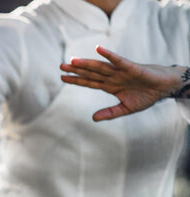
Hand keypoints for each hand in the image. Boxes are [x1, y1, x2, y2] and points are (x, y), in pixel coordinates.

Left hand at [59, 45, 181, 121]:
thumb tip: (93, 118)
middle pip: (90, 73)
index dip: (76, 80)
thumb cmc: (145, 96)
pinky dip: (109, 55)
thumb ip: (109, 113)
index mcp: (109, 85)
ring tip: (73, 61)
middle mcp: (112, 77)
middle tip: (61, 66)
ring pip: (100, 67)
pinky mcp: (131, 68)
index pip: (89, 82)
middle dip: (76, 70)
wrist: (164, 88)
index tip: (62, 77)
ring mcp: (120, 71)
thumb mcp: (125, 109)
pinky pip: (118, 60)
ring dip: (86, 64)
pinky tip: (98, 49)